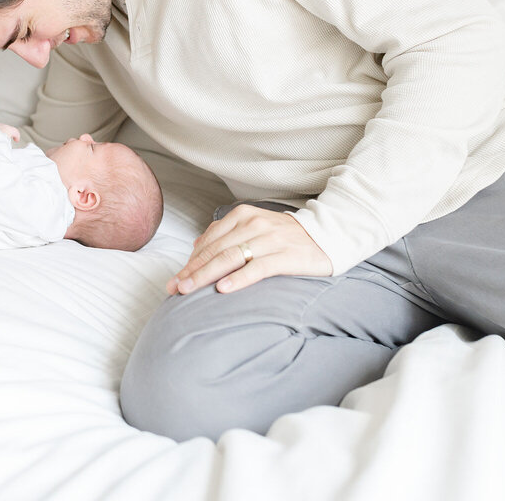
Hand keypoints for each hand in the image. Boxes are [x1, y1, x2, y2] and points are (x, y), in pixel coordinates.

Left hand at [170, 204, 332, 294]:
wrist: (330, 234)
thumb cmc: (286, 235)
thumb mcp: (254, 227)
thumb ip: (226, 234)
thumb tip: (196, 246)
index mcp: (242, 215)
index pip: (209, 240)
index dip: (190, 261)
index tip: (175, 279)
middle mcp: (253, 224)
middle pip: (215, 250)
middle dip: (192, 271)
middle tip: (174, 288)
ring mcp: (269, 239)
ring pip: (230, 258)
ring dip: (206, 275)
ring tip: (188, 289)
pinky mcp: (285, 256)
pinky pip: (257, 268)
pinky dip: (238, 279)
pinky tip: (223, 289)